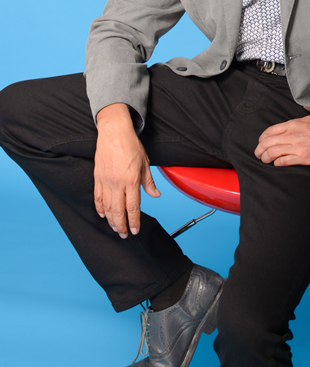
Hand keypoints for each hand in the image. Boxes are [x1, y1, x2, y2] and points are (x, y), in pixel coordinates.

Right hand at [94, 103, 160, 237]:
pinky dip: (100, 208)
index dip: (134, 221)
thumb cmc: (131, 145)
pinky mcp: (97, 177)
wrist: (114, 132)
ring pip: (107, 207)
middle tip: (123, 235)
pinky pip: (98, 197)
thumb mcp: (145, 163)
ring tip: (115, 228)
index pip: (133, 207)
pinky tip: (103, 214)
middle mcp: (117, 183)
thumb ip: (149, 182)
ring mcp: (106, 181)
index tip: (135, 230)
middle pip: (118, 211)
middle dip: (121, 226)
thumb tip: (156, 195)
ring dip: (111, 220)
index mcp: (131, 180)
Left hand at [254, 107, 309, 166]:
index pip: (270, 131)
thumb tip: (307, 105)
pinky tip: (277, 164)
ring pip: (273, 152)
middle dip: (260, 149)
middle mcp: (292, 135)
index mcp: (294, 124)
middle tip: (258, 154)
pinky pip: (284, 161)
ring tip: (264, 160)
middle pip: (268, 142)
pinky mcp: (304, 158)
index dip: (262, 138)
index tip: (261, 142)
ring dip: (266, 157)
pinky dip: (278, 163)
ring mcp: (297, 146)